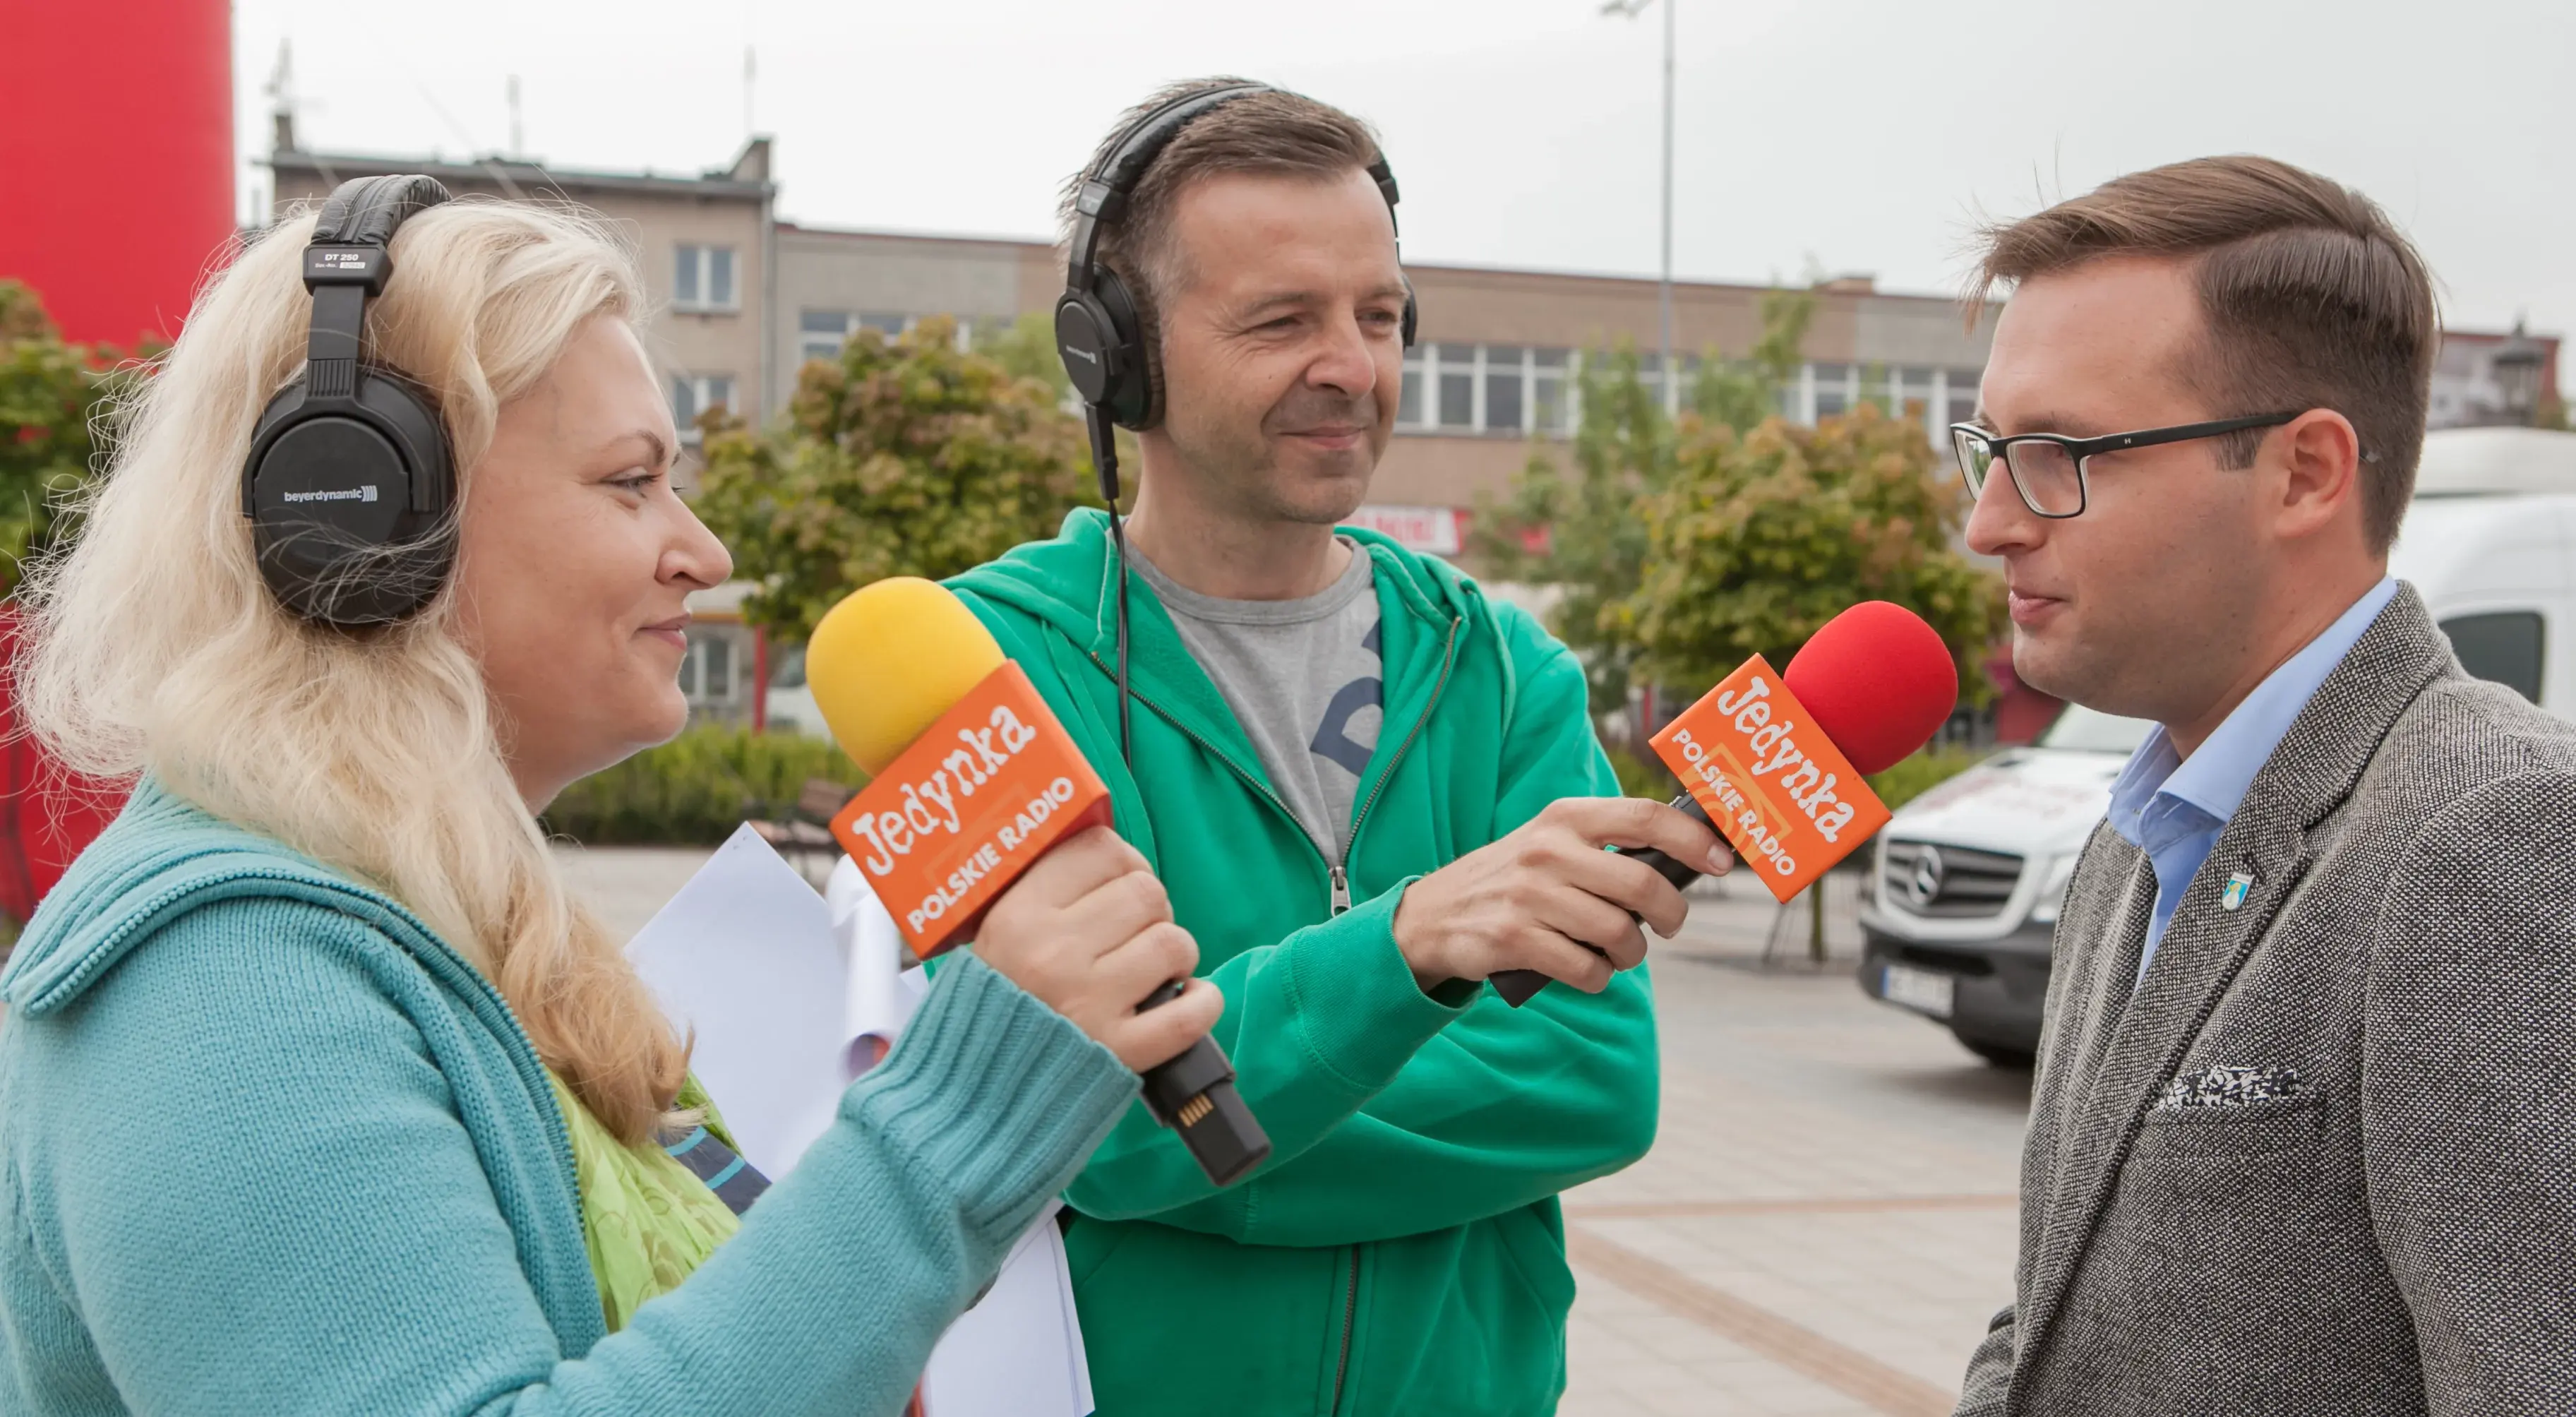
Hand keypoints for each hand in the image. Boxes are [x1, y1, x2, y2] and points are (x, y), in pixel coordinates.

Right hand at [972, 826, 1222, 1072]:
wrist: (976, 1093)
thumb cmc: (996, 1006)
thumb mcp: (997, 935)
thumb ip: (1046, 893)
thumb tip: (1115, 856)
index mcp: (1018, 916)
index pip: (1100, 850)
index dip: (1123, 861)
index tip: (1121, 882)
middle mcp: (1053, 954)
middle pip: (1145, 892)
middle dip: (1152, 910)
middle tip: (1134, 935)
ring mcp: (1089, 1004)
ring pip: (1174, 943)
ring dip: (1174, 955)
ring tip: (1150, 973)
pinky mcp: (1121, 1052)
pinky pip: (1191, 1012)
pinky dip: (1202, 1003)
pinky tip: (1187, 1000)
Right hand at [1392, 797, 1730, 993]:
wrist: (1431, 916)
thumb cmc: (1514, 880)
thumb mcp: (1552, 842)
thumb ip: (1609, 846)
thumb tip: (1689, 861)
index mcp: (1565, 817)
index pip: (1644, 817)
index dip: (1692, 839)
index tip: (1722, 861)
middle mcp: (1547, 850)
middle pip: (1642, 884)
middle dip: (1671, 916)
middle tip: (1668, 927)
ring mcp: (1529, 896)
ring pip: (1619, 933)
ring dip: (1631, 954)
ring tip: (1618, 953)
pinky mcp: (1514, 940)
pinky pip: (1586, 969)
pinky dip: (1598, 978)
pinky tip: (1586, 970)